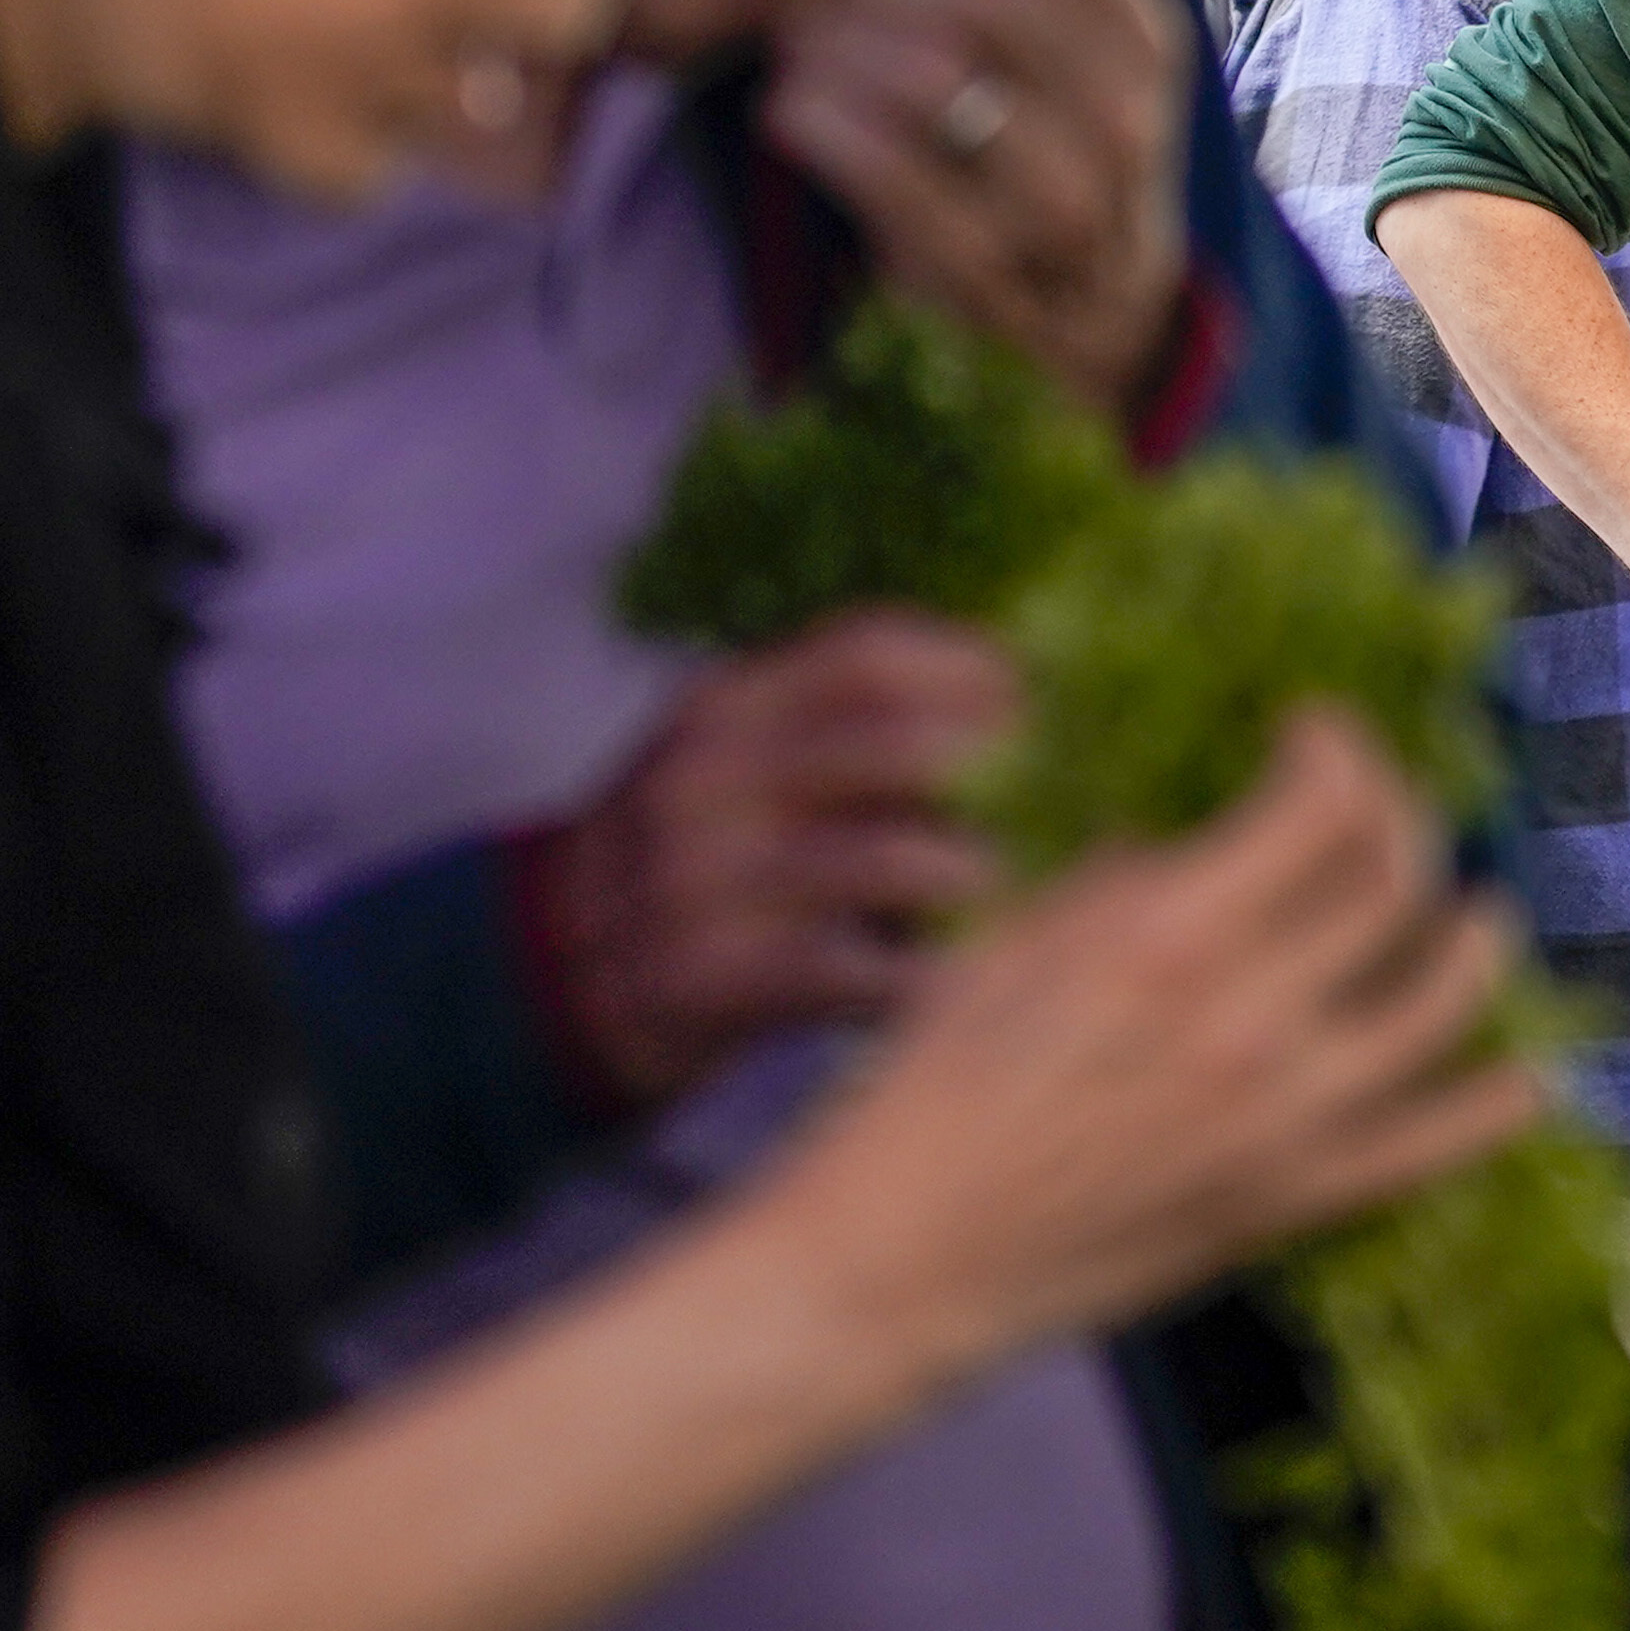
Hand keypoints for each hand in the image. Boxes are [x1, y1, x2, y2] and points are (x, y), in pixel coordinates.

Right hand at [526, 609, 1013, 1112]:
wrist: (559, 973)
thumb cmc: (706, 861)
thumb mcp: (745, 766)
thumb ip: (848, 734)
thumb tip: (1027, 717)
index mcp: (728, 704)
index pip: (867, 650)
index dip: (973, 670)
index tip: (1042, 705)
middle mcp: (709, 777)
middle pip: (892, 746)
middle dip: (1001, 775)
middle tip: (1070, 805)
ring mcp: (702, 878)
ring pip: (884, 860)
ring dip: (978, 879)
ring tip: (1027, 895)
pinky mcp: (708, 975)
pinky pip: (850, 971)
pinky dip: (925, 977)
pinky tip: (971, 980)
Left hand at [769, 0, 1194, 420]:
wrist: (1097, 311)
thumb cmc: (1045, 141)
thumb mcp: (1055, 38)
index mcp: (1148, 40)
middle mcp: (1128, 119)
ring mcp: (1067, 206)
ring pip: (941, 81)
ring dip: (844, 42)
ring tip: (804, 35)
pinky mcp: (991, 276)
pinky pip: (892, 176)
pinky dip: (826, 124)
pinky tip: (792, 105)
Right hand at [781, 707, 1542, 1373]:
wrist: (907, 1258)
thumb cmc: (930, 1090)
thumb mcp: (1013, 940)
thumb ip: (1127, 878)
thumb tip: (1198, 839)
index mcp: (1166, 931)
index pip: (1325, 804)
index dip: (1343, 748)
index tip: (1318, 733)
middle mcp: (1248, 1016)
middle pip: (1396, 881)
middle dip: (1405, 819)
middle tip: (1383, 812)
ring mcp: (1287, 1115)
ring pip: (1445, 996)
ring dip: (1479, 938)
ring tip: (1481, 913)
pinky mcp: (1296, 1199)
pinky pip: (1437, 1145)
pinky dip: (1495, 1102)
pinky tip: (1524, 1070)